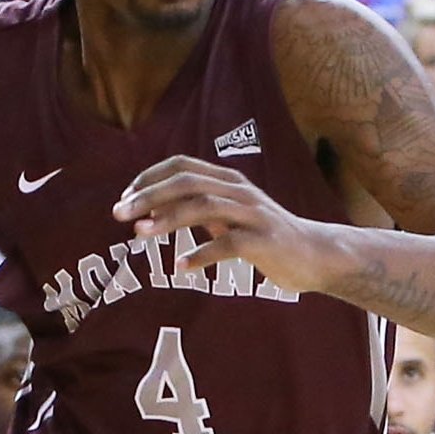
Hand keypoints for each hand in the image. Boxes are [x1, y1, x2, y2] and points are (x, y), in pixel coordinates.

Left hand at [116, 157, 343, 294]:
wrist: (316, 255)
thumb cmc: (268, 237)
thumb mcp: (231, 216)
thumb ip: (199, 209)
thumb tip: (153, 210)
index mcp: (229, 180)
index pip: (181, 166)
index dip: (149, 178)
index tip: (125, 197)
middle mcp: (239, 191)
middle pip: (187, 182)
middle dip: (148, 195)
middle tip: (118, 213)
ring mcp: (253, 214)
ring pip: (204, 207)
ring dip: (167, 219)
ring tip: (140, 233)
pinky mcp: (264, 241)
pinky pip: (228, 244)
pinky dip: (201, 255)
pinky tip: (181, 266)